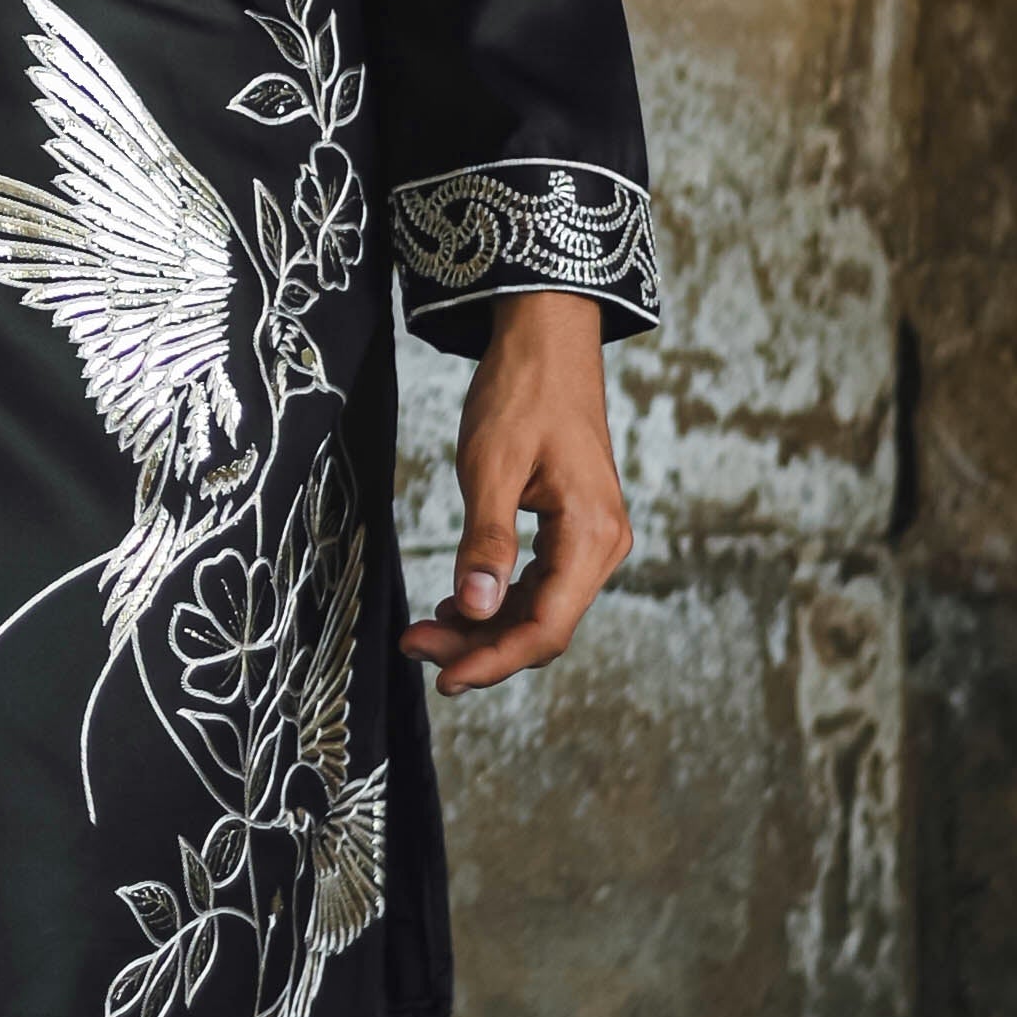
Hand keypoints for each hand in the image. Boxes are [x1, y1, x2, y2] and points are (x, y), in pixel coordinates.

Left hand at [402, 287, 631, 696]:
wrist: (547, 340)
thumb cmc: (521, 392)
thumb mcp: (490, 466)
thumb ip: (485, 541)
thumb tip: (476, 609)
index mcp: (591, 534)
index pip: (546, 626)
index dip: (495, 661)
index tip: (444, 677)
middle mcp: (602, 545)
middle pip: (543, 626)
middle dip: (479, 647)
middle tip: (414, 647)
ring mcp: (591, 539)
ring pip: (539, 610)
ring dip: (483, 627)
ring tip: (424, 630)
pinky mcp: (573, 530)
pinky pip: (538, 584)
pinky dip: (496, 600)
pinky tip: (455, 604)